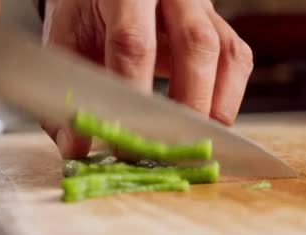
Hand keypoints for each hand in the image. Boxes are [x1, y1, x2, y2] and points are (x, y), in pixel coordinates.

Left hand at [42, 0, 252, 158]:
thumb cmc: (90, 12)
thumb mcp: (67, 39)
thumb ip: (69, 90)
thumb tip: (75, 148)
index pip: (134, 43)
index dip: (133, 97)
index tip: (123, 142)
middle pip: (194, 46)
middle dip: (185, 106)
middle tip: (168, 150)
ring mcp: (203, 8)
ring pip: (227, 55)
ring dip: (215, 107)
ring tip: (193, 144)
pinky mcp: (220, 27)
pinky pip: (238, 62)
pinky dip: (228, 99)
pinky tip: (207, 124)